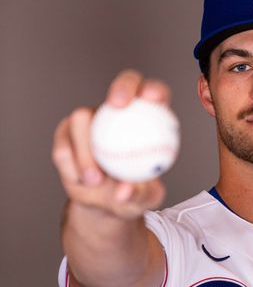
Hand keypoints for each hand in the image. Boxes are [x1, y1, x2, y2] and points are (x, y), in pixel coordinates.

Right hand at [52, 70, 170, 218]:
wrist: (107, 203)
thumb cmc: (135, 195)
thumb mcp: (145, 199)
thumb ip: (140, 193)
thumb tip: (124, 190)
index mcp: (149, 119)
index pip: (155, 94)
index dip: (154, 89)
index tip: (152, 99)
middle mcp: (120, 112)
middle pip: (124, 84)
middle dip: (122, 87)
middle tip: (118, 105)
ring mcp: (91, 120)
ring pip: (81, 118)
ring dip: (85, 150)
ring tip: (94, 179)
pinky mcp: (66, 135)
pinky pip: (63, 147)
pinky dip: (71, 166)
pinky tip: (80, 181)